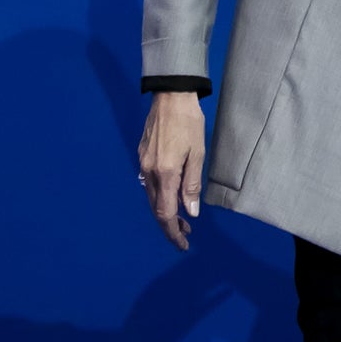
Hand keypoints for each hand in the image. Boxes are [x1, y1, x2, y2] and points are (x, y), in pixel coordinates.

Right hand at [138, 91, 205, 250]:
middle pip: (156, 209)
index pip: (165, 213)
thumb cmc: (190, 123)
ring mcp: (143, 165)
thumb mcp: (198, 153)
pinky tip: (171, 197)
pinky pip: (149, 184)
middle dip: (170, 225)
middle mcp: (149, 173)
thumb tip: (190, 212)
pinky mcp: (142, 157)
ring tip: (182, 219)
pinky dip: (159, 196)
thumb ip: (192, 185)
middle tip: (186, 234)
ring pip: (151, 198)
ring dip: (165, 211)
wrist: (170, 97)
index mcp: (165, 173)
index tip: (183, 243)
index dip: (173, 232)